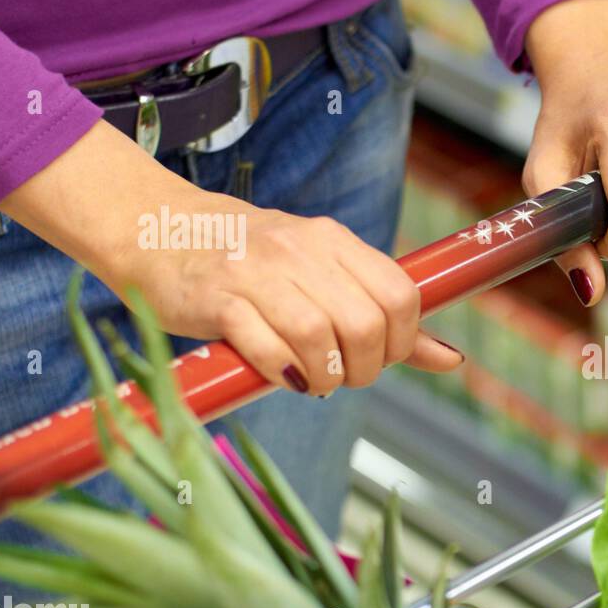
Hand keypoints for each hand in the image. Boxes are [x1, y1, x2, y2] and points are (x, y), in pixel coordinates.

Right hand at [0, 121, 461, 395]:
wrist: (157, 229)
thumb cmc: (252, 261)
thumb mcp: (323, 272)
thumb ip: (385, 313)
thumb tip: (450, 360)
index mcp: (333, 240)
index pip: (400, 295)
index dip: (403, 341)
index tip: (381, 356)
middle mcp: (299, 250)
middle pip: (365, 324)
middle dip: (366, 367)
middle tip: (345, 375)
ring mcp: (256, 273)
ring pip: (319, 337)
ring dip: (325, 376)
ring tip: (314, 378)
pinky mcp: (216, 301)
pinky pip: (267, 348)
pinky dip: (284, 373)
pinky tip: (283, 375)